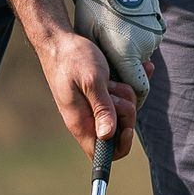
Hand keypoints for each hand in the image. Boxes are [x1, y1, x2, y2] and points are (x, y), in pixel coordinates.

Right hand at [35, 25, 138, 160]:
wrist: (59, 40)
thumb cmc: (73, 58)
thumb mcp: (92, 80)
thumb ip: (101, 108)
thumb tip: (108, 136)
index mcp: (82, 123)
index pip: (103, 155)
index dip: (120, 145)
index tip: (126, 126)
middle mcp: (88, 119)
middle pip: (118, 132)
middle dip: (126, 113)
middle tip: (115, 91)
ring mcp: (94, 107)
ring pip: (122, 113)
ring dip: (126, 95)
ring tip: (112, 79)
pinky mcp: (99, 94)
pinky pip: (121, 97)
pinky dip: (129, 84)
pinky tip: (134, 70)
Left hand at [74, 0, 164, 107]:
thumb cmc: (97, 2)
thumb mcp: (89, 34)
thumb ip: (99, 64)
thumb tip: (103, 85)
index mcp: (127, 53)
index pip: (138, 89)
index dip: (130, 95)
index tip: (120, 93)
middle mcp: (145, 47)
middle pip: (138, 71)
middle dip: (125, 71)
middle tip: (107, 57)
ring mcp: (154, 34)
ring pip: (141, 54)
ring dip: (130, 52)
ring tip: (112, 35)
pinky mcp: (158, 23)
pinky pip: (146, 39)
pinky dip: (136, 38)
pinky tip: (122, 24)